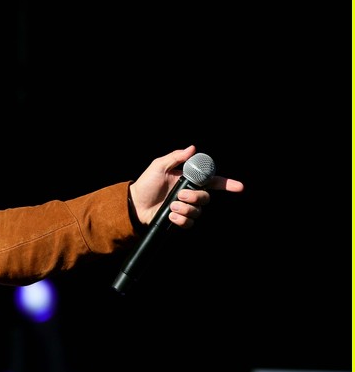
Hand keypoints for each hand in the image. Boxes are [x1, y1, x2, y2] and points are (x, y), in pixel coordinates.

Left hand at [129, 146, 244, 228]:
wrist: (134, 205)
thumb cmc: (146, 184)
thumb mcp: (158, 167)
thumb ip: (175, 157)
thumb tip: (193, 148)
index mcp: (188, 181)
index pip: (212, 181)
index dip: (227, 184)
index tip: (238, 187)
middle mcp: (189, 194)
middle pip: (206, 198)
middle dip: (195, 197)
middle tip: (179, 196)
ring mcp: (185, 208)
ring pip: (198, 211)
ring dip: (185, 209)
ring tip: (171, 206)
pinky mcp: (179, 219)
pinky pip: (189, 223)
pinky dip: (181, 219)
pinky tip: (170, 215)